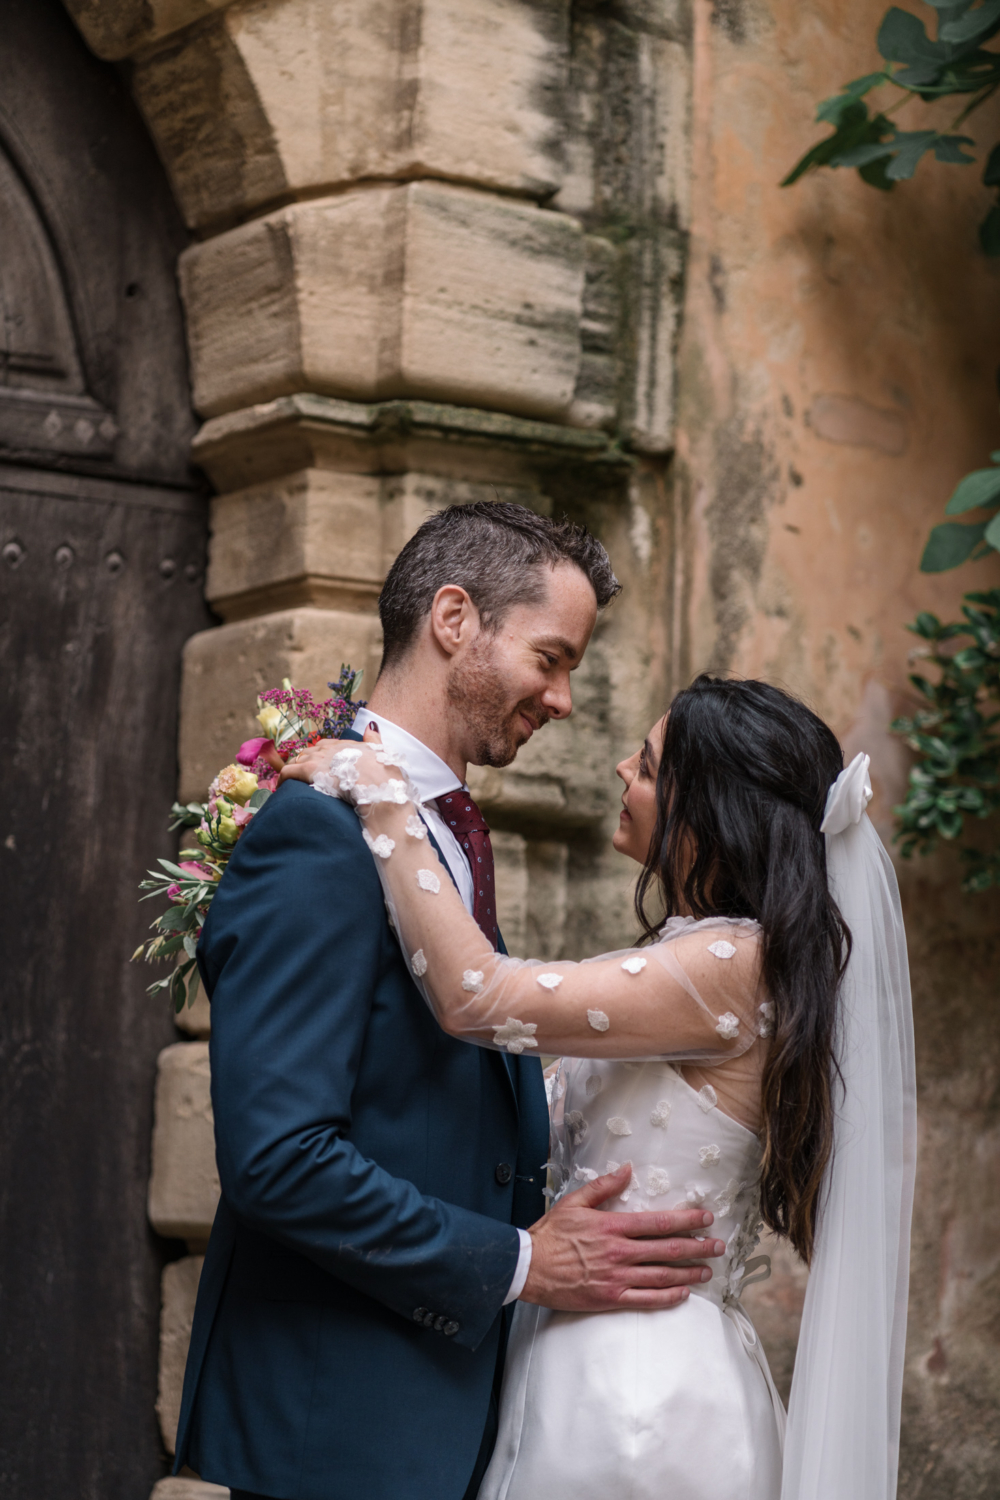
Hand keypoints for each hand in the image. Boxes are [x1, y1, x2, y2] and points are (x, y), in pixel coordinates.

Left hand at [279, 727, 384, 785]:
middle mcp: (329, 748)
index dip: (318, 756)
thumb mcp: (380, 750)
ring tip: (292, 783)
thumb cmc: (382, 773)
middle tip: (301, 777)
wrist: (378, 784)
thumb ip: (374, 738)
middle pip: (308, 752)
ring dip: (293, 771)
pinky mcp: (309, 770)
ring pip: (297, 760)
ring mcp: (319, 758)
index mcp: (345, 743)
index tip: (317, 766)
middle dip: (303, 763)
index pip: (324, 745)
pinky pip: (288, 771)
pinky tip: (282, 786)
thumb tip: (372, 725)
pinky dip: (283, 778)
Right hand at [520, 1162, 725, 1311]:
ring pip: (662, 1276)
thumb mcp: (574, 1202)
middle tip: (718, 1246)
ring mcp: (617, 1278)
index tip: (706, 1219)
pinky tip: (682, 1294)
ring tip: (707, 1271)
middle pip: (668, 1249)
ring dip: (689, 1273)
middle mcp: (620, 1252)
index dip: (687, 1220)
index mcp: (613, 1226)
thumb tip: (628, 1170)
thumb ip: (604, 1187)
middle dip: (698, 1247)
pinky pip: (646, 1300)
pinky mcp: (610, 1299)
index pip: (659, 1223)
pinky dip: (668, 1297)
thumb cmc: (551, 1234)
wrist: (529, 1268)